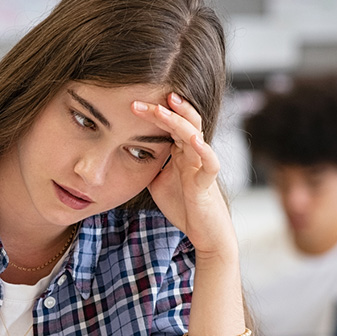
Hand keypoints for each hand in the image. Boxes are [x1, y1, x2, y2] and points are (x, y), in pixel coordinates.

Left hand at [131, 93, 236, 259]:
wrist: (204, 233)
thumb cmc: (184, 205)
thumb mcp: (158, 181)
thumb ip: (149, 165)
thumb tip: (127, 153)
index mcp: (181, 152)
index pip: (168, 124)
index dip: (152, 113)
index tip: (131, 105)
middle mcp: (193, 154)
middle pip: (182, 122)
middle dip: (161, 110)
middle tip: (138, 102)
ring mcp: (201, 166)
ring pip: (195, 135)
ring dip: (180, 120)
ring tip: (166, 107)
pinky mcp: (207, 184)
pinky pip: (210, 163)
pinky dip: (204, 151)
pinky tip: (194, 140)